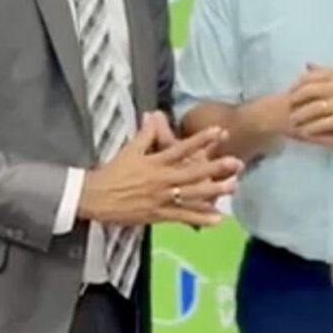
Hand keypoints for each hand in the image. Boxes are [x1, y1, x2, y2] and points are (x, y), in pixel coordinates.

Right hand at [78, 113, 243, 227]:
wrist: (96, 198)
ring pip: (192, 195)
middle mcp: (163, 180)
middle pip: (193, 173)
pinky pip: (183, 216)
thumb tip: (153, 114)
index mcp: (156, 163)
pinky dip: (200, 218)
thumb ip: (145, 134)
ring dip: (214, 191)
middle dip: (215, 168)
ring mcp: (163, 199)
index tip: (219, 132)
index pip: (182, 148)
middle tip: (236, 162)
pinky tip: (218, 218)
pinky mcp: (160, 215)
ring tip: (233, 186)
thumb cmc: (113, 172)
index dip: (201, 140)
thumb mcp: (129, 150)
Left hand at [288, 64, 332, 145]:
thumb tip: (307, 65)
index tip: (290, 93)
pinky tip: (305, 133)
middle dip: (295, 100)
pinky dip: (312, 128)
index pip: (312, 76)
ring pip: (315, 108)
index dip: (297, 84)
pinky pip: (324, 123)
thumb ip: (329, 72)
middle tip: (288, 108)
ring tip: (293, 122)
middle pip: (310, 90)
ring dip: (301, 116)